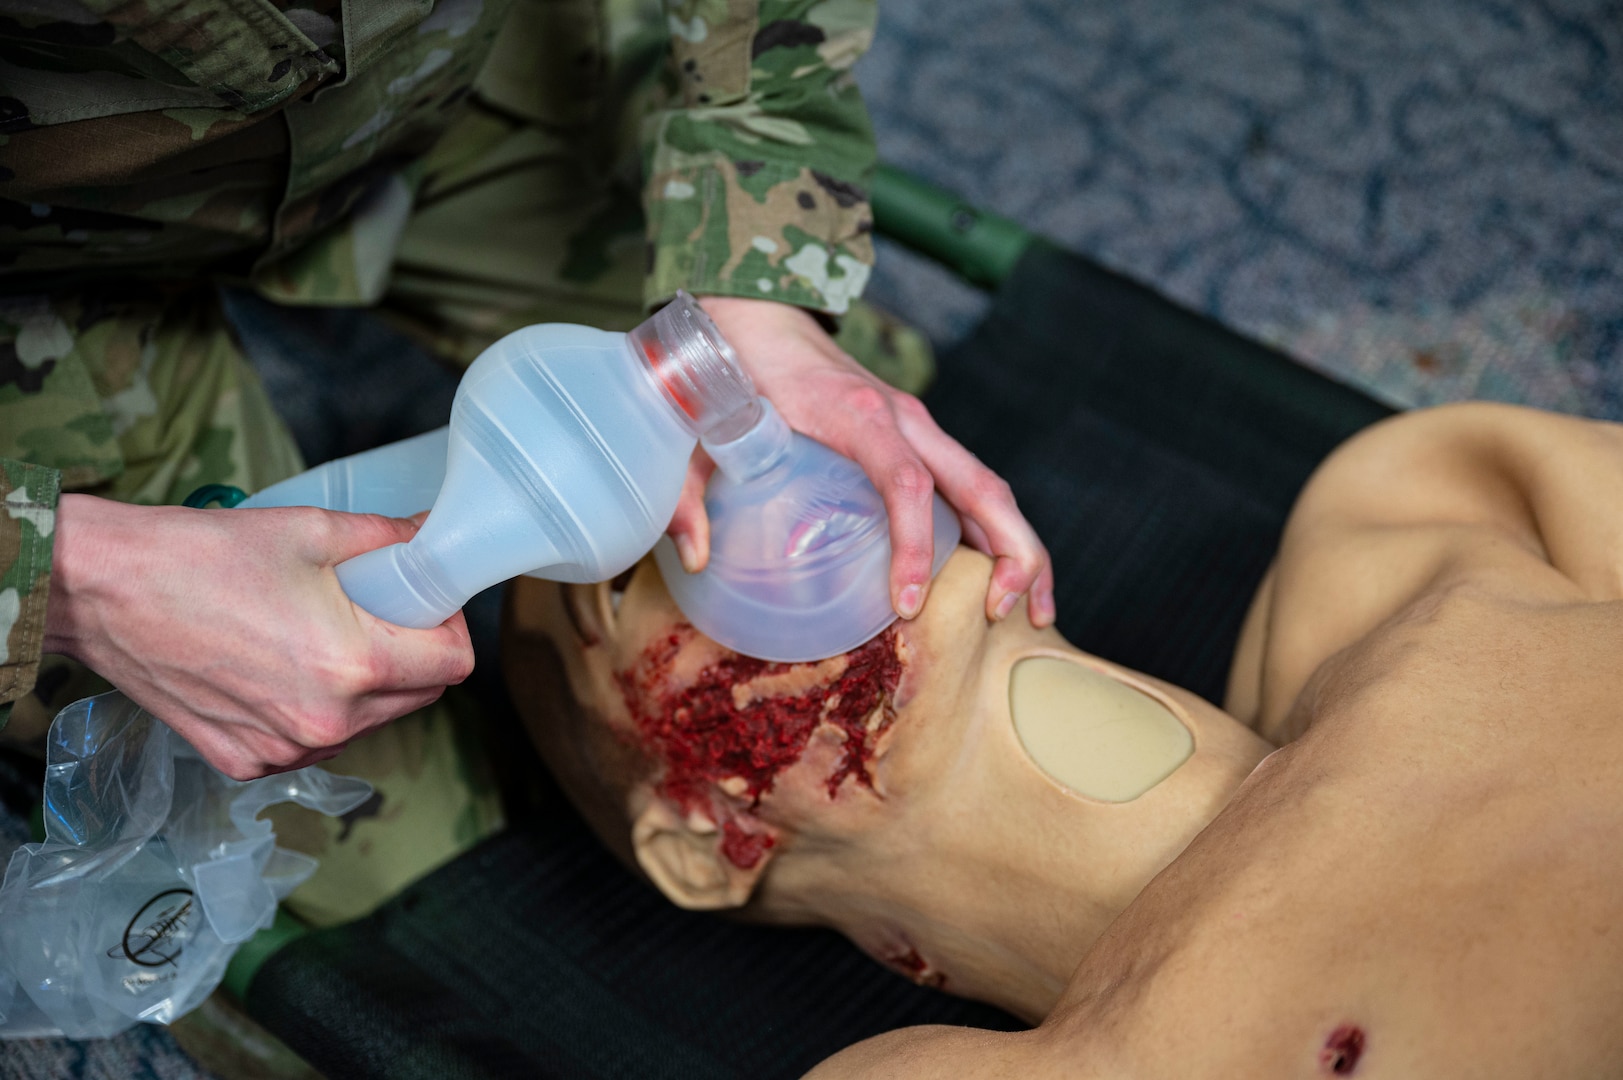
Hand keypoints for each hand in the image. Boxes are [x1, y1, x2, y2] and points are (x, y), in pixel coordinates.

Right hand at [45, 495, 473, 779]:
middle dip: (415, 655)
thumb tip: (436, 535)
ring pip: (367, 724)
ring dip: (367, 687)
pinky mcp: (243, 761)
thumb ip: (391, 539)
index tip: (430, 602)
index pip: (454, 666)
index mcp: (352, 665)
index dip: (451, 628)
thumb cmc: (201, 556)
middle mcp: (324, 723)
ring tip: (322, 634)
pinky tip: (281, 667)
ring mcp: (281, 750)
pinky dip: (314, 710)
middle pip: (419, 698)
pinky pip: (310, 742)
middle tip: (380, 610)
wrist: (102, 590)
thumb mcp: (314, 530)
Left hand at [670, 296, 1054, 626]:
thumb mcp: (699, 427)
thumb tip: (697, 556)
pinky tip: (1006, 582)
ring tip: (1029, 611)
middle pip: (981, 485)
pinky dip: (999, 533)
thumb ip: (687, 488)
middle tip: (1003, 613)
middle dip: (1008, 551)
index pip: (904, 482)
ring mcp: (919, 428)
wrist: (758, 315)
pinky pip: (973, 488)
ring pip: (990, 488)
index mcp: (854, 414)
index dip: (914, 545)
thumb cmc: (733, 373)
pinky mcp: (920, 439)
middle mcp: (904, 419)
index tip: (908, 603)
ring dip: (1020, 547)